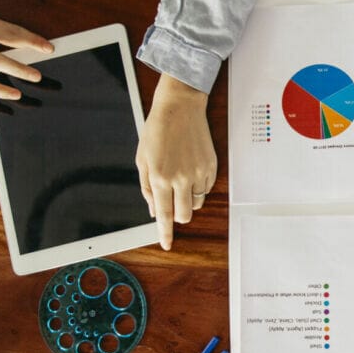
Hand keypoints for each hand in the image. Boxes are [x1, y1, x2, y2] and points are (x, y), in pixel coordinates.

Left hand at [136, 75, 216, 249]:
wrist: (179, 107)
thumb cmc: (157, 130)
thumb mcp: (142, 159)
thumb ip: (146, 187)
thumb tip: (153, 210)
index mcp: (160, 177)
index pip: (164, 215)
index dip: (165, 234)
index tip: (167, 245)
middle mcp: (181, 178)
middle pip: (185, 215)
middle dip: (178, 215)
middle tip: (171, 202)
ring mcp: (199, 173)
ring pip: (196, 203)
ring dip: (188, 199)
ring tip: (180, 180)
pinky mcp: (211, 167)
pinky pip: (206, 189)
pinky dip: (197, 187)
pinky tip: (190, 169)